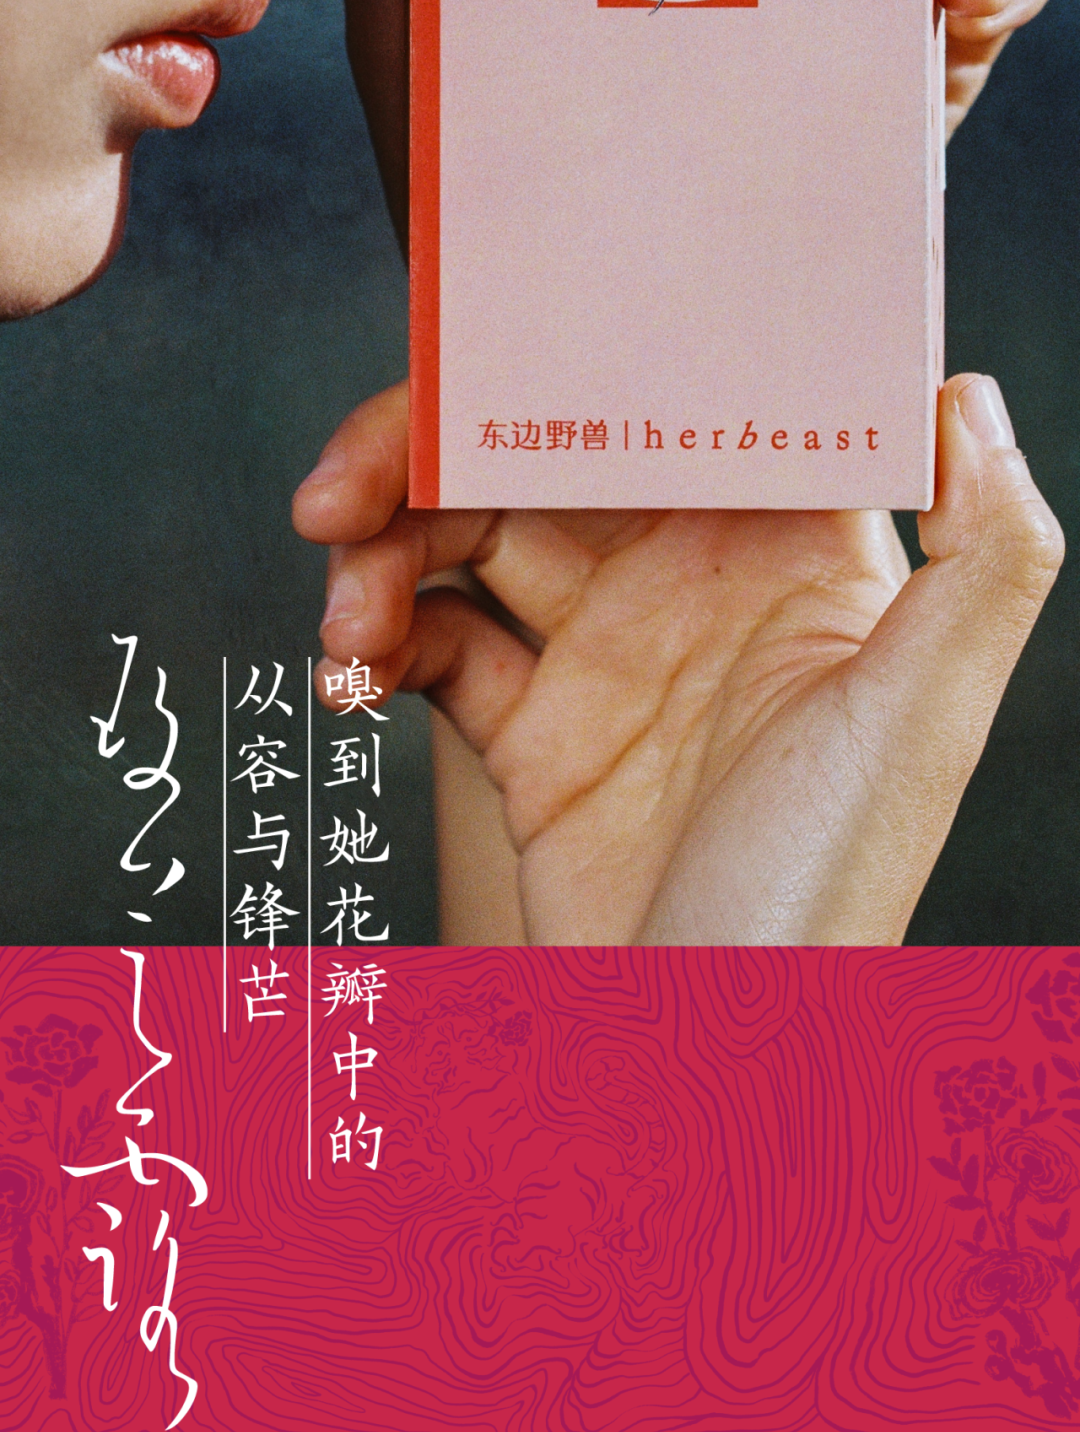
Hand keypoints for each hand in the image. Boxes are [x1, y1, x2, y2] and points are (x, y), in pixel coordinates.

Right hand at [293, 374, 1061, 944]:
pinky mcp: (534, 734)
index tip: (489, 354)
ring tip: (343, 613)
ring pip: (468, 533)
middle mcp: (698, 587)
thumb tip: (959, 393)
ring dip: (384, 544)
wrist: (700, 1077)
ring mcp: (609, 657)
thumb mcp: (927, 716)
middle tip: (341, 486)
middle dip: (428, 448)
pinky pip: (434, 639)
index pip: (678, 405)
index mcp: (796, 555)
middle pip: (544, 452)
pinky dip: (378, 637)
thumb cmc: (830, 896)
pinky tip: (351, 671)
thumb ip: (988, 552)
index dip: (582, 359)